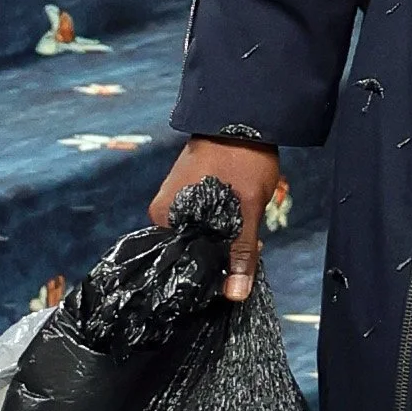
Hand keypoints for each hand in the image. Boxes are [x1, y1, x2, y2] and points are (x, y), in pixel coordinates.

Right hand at [148, 135, 279, 303]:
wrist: (245, 115)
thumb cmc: (242, 159)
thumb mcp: (246, 210)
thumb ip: (240, 252)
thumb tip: (234, 295)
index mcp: (164, 217)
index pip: (178, 264)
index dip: (206, 277)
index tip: (230, 285)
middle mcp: (163, 211)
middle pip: (190, 251)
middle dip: (218, 260)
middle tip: (245, 265)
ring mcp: (175, 201)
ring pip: (199, 237)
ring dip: (222, 244)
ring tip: (248, 245)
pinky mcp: (189, 193)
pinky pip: (202, 223)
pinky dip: (220, 230)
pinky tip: (240, 230)